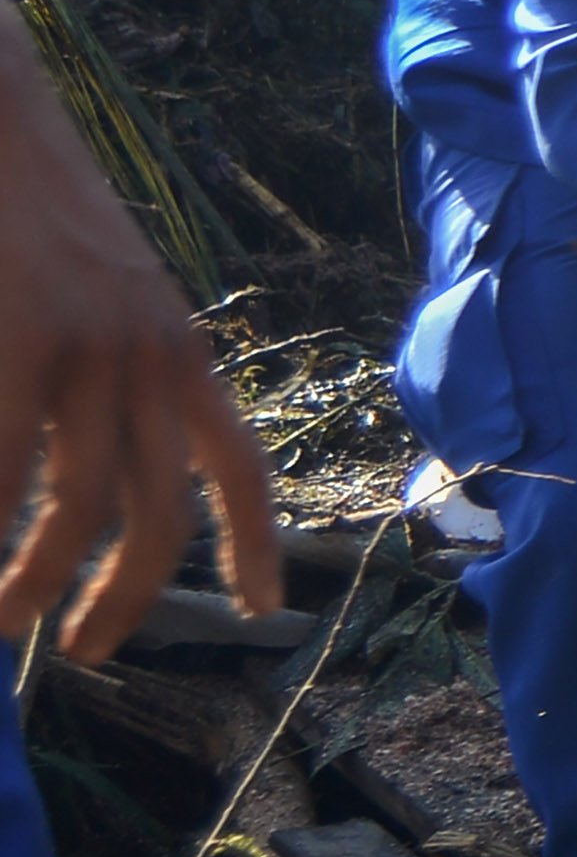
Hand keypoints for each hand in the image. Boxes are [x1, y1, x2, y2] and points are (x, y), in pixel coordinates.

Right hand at [0, 106, 278, 660]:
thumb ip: (106, 371)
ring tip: (3, 623)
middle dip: (126, 599)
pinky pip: (4, 474)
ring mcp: (83, 352)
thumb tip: (77, 451)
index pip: (242, 465)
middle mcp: (149, 358)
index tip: (270, 610)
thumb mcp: (101, 292)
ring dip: (37, 585)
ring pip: (77, 511)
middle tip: (86, 651)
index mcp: (179, 348)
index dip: (259, 544)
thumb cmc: (30, 205)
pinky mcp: (18, 342)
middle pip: (158, 517)